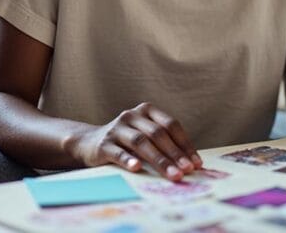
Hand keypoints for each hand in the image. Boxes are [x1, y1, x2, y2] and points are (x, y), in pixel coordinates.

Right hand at [73, 102, 201, 180]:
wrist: (89, 143)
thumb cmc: (126, 142)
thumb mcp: (145, 136)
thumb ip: (164, 143)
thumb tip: (191, 163)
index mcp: (147, 110)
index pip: (171, 125)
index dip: (185, 144)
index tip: (196, 163)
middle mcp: (132, 115)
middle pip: (158, 133)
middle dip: (175, 153)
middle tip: (187, 170)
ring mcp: (116, 128)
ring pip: (141, 142)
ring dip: (159, 160)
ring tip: (172, 175)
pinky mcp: (104, 144)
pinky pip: (118, 152)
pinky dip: (129, 160)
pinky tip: (138, 168)